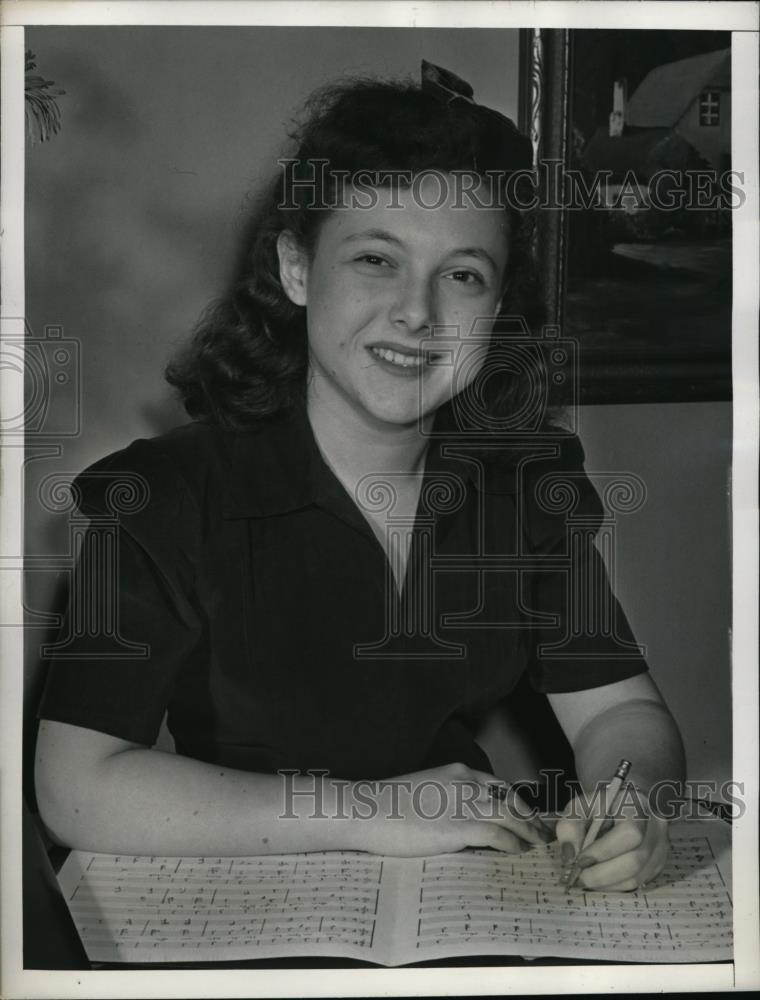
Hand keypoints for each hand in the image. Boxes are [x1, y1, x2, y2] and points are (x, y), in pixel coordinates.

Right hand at [352, 762, 552, 857]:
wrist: (368, 810)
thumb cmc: (387, 806)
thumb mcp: (423, 792)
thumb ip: (447, 800)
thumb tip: (459, 819)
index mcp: (457, 772)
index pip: (498, 785)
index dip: (516, 802)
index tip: (526, 814)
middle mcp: (466, 783)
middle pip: (511, 800)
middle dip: (530, 817)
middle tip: (543, 832)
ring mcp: (465, 804)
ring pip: (511, 816)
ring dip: (529, 833)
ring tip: (539, 846)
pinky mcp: (461, 827)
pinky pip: (499, 835)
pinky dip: (513, 844)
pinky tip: (518, 853)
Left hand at [555, 789, 670, 890]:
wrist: (622, 803)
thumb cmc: (599, 805)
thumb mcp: (580, 807)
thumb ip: (570, 826)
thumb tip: (569, 857)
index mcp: (637, 805)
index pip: (629, 833)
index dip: (604, 851)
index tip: (579, 860)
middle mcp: (656, 826)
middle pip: (635, 861)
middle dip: (603, 874)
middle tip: (580, 877)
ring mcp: (662, 846)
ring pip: (638, 876)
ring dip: (608, 883)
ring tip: (587, 879)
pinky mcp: (659, 863)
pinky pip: (639, 883)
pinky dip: (617, 885)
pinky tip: (601, 880)